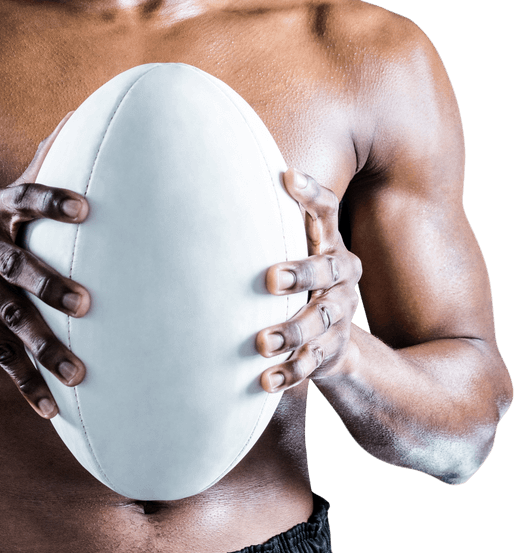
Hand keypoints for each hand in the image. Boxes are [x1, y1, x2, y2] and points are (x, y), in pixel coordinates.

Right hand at [0, 115, 89, 416]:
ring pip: (8, 319)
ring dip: (44, 348)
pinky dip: (26, 383)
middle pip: (15, 266)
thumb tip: (75, 115)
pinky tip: (52, 408)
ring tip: (79, 373)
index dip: (53, 203)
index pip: (24, 200)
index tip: (87, 209)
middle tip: (86, 304)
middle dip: (49, 285)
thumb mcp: (8, 200)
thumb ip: (42, 164)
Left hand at [257, 168, 361, 391]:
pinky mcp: (331, 350)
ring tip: (262, 342)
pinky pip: (313, 363)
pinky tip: (265, 380)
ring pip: (320, 321)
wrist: (332, 340)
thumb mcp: (289, 243)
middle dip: (301, 273)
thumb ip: (266, 217)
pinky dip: (289, 373)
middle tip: (269, 279)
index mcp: (329, 241)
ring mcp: (339, 314)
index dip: (311, 193)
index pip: (326, 209)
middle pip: (327, 269)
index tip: (287, 176)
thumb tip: (210, 172)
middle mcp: (341, 275)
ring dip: (292, 331)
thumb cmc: (294, 277)